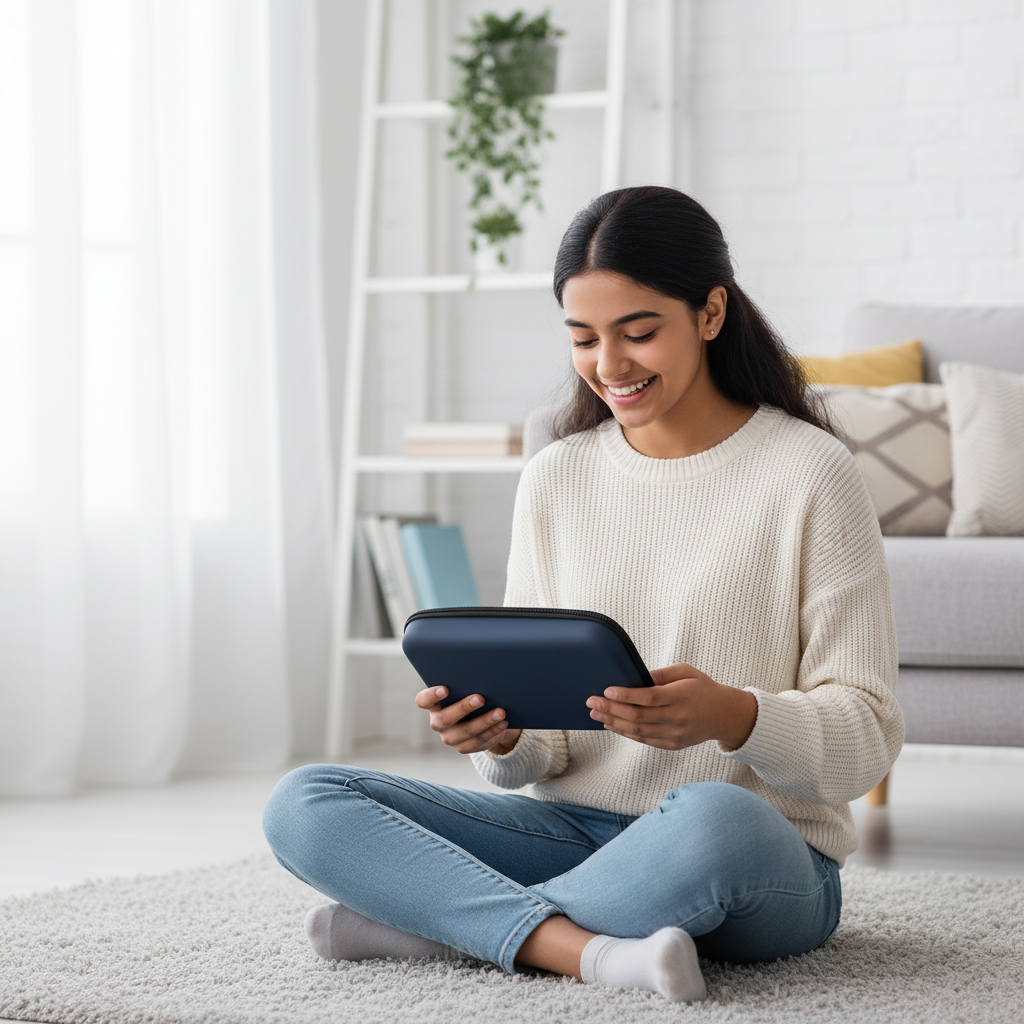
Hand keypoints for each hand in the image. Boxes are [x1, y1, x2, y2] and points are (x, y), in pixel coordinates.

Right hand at [414, 686, 522, 754]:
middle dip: (464, 708)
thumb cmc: (471, 693)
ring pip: (465, 732)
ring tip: (500, 712)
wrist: (481, 714)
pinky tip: (503, 724)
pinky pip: (477, 743)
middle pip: (445, 719)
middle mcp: (437, 722)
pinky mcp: (463, 747)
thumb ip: (467, 682)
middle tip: (481, 698)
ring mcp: (449, 737)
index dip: (431, 696)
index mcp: (433, 703)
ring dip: (485, 722)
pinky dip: (492, 733)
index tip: (445, 688)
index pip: (423, 700)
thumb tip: (482, 674)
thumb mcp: (467, 687)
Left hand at [585, 663, 757, 750]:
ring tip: (595, 714)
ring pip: (638, 731)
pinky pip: (644, 740)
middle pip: (639, 716)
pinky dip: (626, 733)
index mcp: (682, 696)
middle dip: (611, 709)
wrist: (726, 716)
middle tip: (592, 702)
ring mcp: (675, 734)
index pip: (649, 697)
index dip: (626, 695)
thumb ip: (662, 674)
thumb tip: (635, 676)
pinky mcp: (673, 744)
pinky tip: (612, 724)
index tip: (607, 690)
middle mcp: (678, 718)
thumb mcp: (687, 672)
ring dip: (614, 723)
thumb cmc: (703, 689)